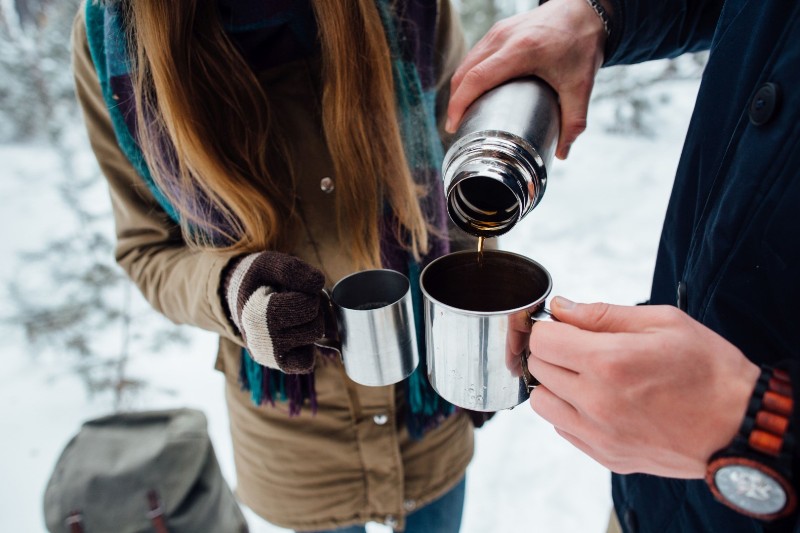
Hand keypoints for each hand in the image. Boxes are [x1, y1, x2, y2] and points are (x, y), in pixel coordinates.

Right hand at [224, 251, 324, 373]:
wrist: (241, 301)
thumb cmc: (259, 281)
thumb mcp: (269, 264)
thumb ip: (292, 269)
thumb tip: (318, 282)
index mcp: (256, 314)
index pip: (308, 306)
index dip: (310, 292)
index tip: (293, 288)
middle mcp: (261, 341)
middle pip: (315, 326)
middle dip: (313, 309)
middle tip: (296, 301)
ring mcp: (269, 356)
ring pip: (314, 341)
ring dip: (312, 324)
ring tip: (295, 315)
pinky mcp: (278, 366)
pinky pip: (307, 362)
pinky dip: (307, 347)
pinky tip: (296, 332)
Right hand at [446, 0, 606, 158]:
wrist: (586, 10)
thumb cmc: (582, 43)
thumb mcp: (581, 85)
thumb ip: (574, 122)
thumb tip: (562, 153)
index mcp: (521, 50)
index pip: (477, 77)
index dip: (459, 103)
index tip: (453, 125)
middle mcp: (503, 37)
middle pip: (464, 71)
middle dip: (454, 101)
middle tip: (456, 126)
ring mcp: (498, 31)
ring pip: (466, 62)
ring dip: (459, 88)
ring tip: (462, 112)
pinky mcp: (499, 30)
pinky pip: (474, 54)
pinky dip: (468, 75)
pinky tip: (472, 92)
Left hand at [528, 296, 759, 477]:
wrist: (741, 426)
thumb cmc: (709, 370)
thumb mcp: (663, 322)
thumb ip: (603, 314)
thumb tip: (561, 309)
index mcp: (609, 363)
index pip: (542, 340)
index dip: (550, 327)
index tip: (563, 326)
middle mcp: (596, 402)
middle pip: (537, 368)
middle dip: (552, 351)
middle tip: (577, 346)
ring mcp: (599, 434)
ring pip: (542, 403)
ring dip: (554, 384)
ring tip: (584, 375)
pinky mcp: (605, 455)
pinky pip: (562, 429)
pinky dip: (569, 412)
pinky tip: (596, 400)